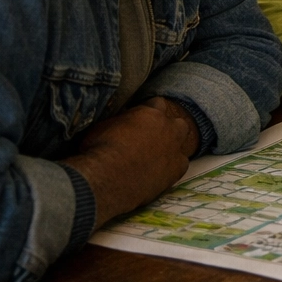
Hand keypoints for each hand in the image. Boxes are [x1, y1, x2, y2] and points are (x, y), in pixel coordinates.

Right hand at [64, 97, 199, 227]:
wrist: (106, 178)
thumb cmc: (98, 149)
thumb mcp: (103, 126)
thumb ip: (119, 120)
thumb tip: (121, 119)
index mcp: (150, 113)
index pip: (157, 103)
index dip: (149, 111)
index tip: (140, 120)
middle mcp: (168, 127)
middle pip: (176, 122)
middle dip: (167, 128)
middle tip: (151, 139)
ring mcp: (176, 148)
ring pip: (183, 140)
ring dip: (173, 144)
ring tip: (157, 155)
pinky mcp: (178, 168)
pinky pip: (182, 163)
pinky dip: (172, 166)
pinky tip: (160, 172)